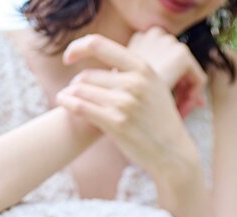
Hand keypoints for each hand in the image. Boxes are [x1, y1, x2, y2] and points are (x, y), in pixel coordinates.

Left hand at [57, 35, 201, 185]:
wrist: (173, 152)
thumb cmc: (159, 119)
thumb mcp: (153, 86)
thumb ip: (130, 71)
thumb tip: (98, 57)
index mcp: (142, 68)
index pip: (99, 45)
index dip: (77, 47)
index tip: (69, 57)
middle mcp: (134, 83)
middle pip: (87, 75)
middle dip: (76, 83)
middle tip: (73, 91)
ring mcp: (125, 103)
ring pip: (81, 90)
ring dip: (70, 94)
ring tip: (66, 97)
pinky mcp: (116, 123)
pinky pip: (81, 107)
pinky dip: (67, 103)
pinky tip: (63, 102)